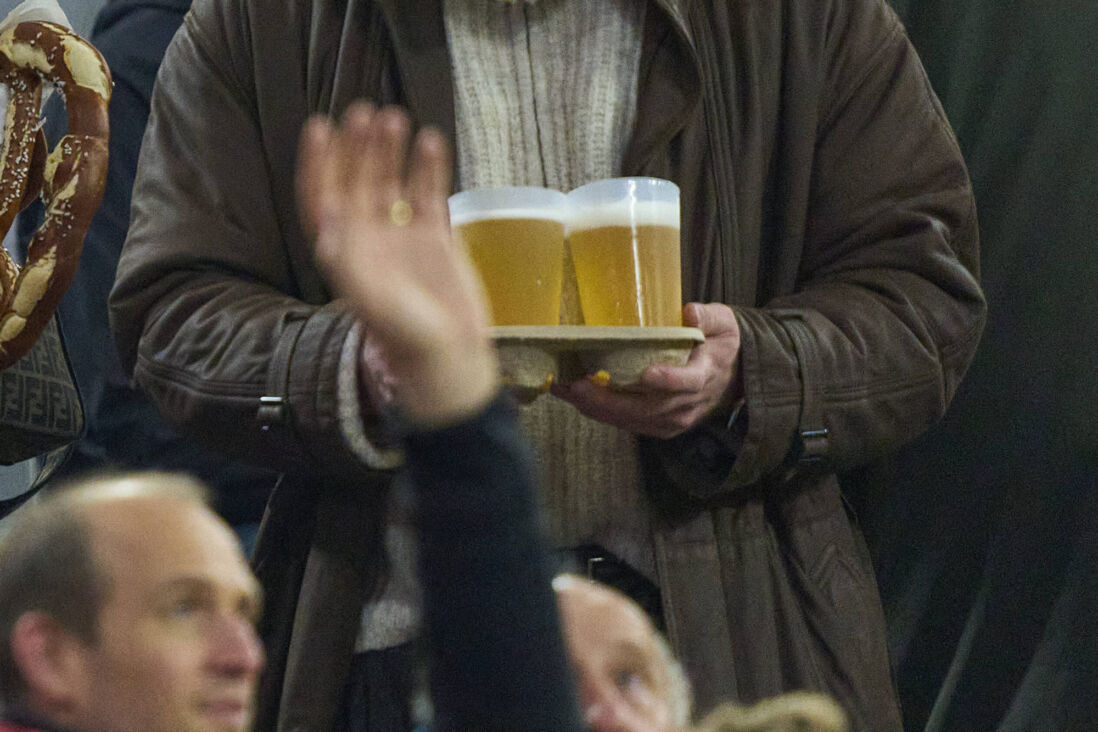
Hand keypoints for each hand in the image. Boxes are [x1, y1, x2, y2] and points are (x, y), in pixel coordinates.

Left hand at [296, 103, 497, 425]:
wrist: (449, 363)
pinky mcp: (436, 240)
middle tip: (364, 113)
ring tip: (396, 118)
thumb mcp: (372, 301)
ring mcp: (403, 239)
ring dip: (391, 151)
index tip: (319, 127)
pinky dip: (430, 168)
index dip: (317, 164)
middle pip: (357, 182)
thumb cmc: (406, 339)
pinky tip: (432, 141)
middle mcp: (369, 240)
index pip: (322, 198)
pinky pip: (429, 195)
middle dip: (357, 148)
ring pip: (392, 183)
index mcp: (345, 254)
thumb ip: (349, 258)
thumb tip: (327, 210)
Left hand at [550, 303, 741, 437]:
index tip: (647, 374)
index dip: (668, 380)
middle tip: (579, 385)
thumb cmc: (720, 344)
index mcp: (705, 375)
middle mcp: (687, 404)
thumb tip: (689, 311)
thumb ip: (708, 316)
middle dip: (610, 399)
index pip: (688, 382)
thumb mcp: (724, 323)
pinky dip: (599, 412)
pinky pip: (626, 423)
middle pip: (648, 407)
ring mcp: (672, 420)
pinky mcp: (658, 427)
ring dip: (597, 407)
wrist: (730, 378)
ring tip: (566, 389)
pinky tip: (575, 398)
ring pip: (631, 418)